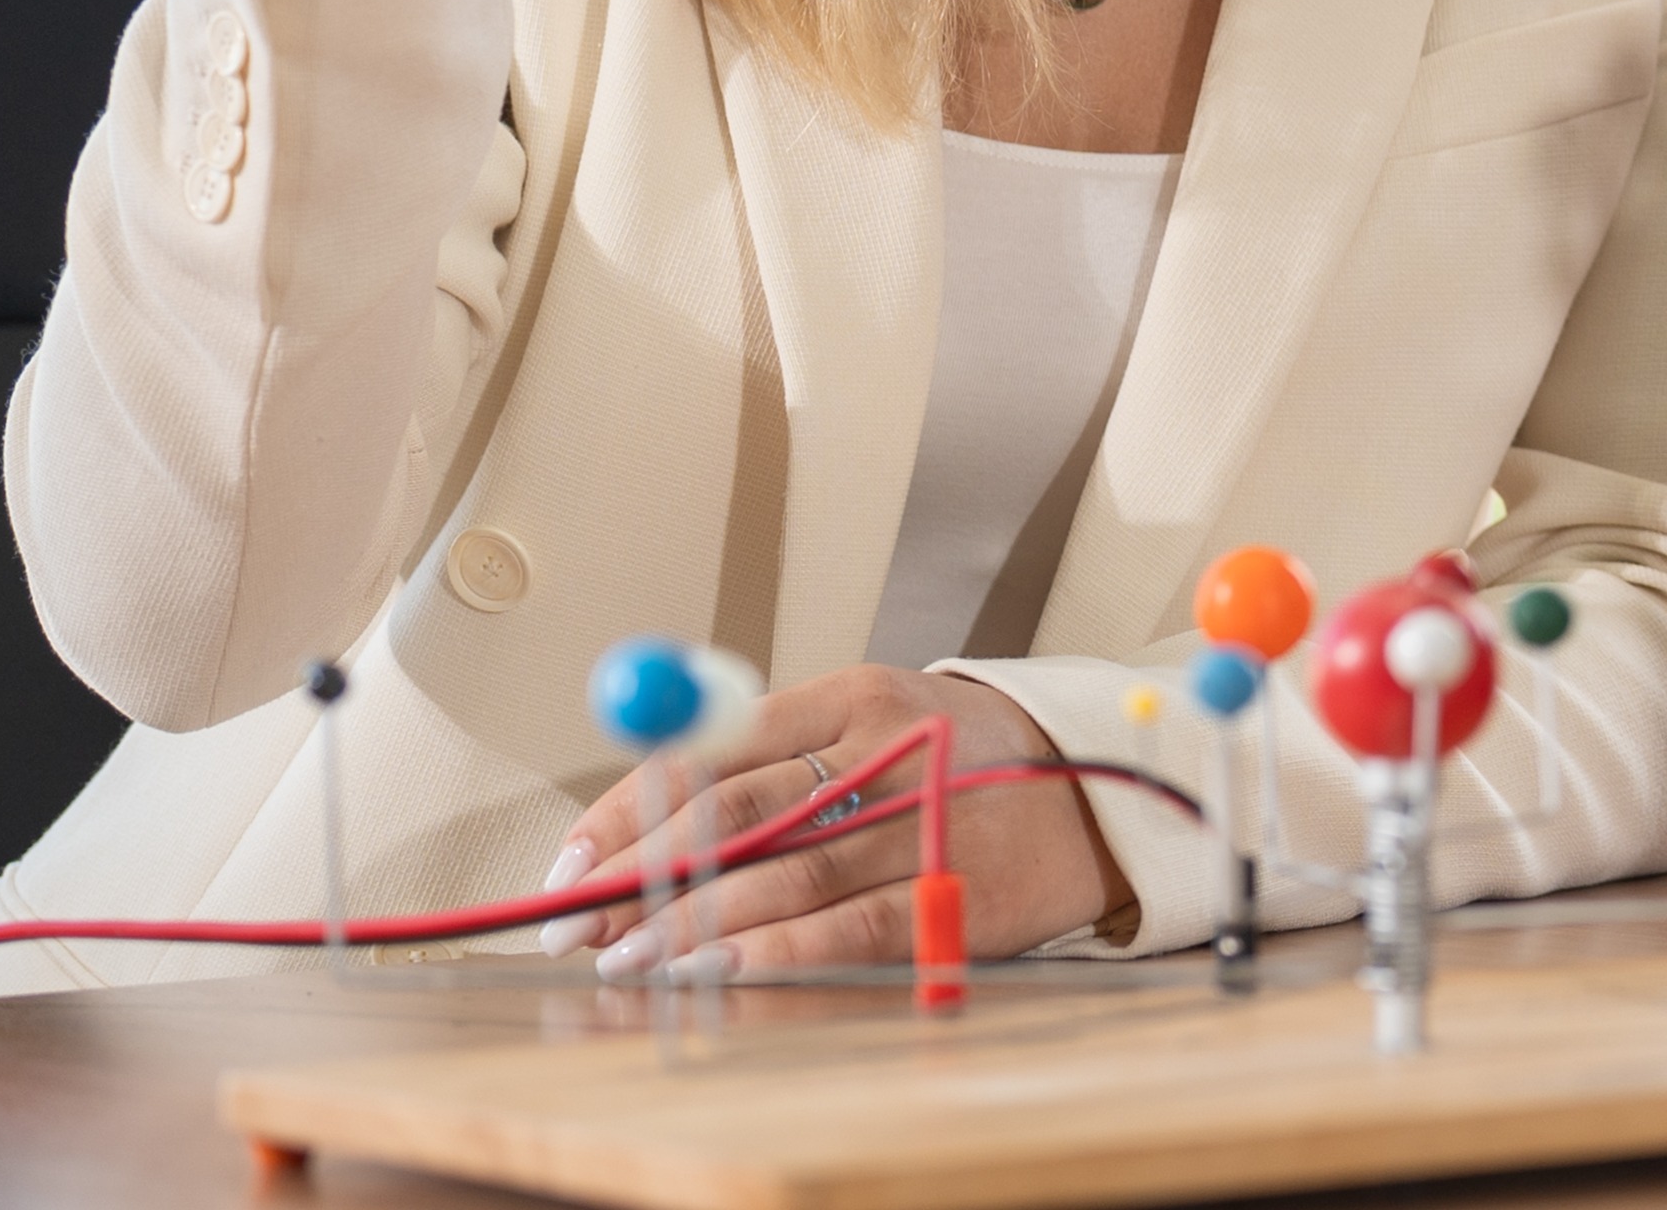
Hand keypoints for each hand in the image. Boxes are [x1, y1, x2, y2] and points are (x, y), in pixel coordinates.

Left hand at [550, 665, 1135, 980]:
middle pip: (734, 816)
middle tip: (570, 921)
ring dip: (685, 924)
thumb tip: (638, 822)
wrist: (1102, 791)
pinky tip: (712, 969)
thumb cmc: (960, 761)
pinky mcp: (956, 894)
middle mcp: (888, 751)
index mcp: (855, 696)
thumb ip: (771, 757)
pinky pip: (846, 927)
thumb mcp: (873, 723)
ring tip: (622, 957)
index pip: (710, 751)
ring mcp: (926, 823)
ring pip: (780, 876)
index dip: (625, 811)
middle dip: (636, 876)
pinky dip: (771, 951)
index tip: (564, 862)